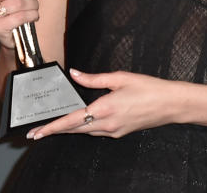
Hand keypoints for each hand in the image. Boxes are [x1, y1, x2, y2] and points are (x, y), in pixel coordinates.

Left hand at [27, 69, 180, 139]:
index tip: (36, 132)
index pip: (71, 121)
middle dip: (55, 131)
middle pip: (74, 130)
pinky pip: (97, 131)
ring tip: (55, 126)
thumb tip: (75, 74)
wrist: (170, 104)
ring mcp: (114, 131)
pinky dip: (85, 127)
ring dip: (70, 129)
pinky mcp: (120, 132)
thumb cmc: (148, 88)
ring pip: (85, 132)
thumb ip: (93, 78)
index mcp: (104, 109)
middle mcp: (107, 124)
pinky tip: (82, 121)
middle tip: (36, 132)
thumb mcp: (119, 78)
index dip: (52, 127)